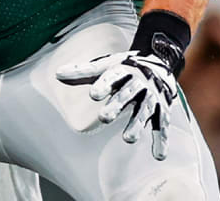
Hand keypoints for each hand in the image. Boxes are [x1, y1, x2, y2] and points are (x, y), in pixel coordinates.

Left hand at [55, 10, 189, 160]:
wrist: (158, 65)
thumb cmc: (124, 68)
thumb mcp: (104, 67)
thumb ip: (82, 73)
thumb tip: (57, 74)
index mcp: (122, 71)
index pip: (112, 77)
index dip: (104, 85)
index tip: (93, 94)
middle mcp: (138, 84)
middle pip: (127, 95)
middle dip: (117, 105)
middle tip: (103, 117)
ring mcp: (151, 98)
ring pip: (145, 112)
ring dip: (137, 125)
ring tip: (128, 139)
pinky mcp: (161, 111)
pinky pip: (162, 126)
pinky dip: (161, 140)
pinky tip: (158, 156)